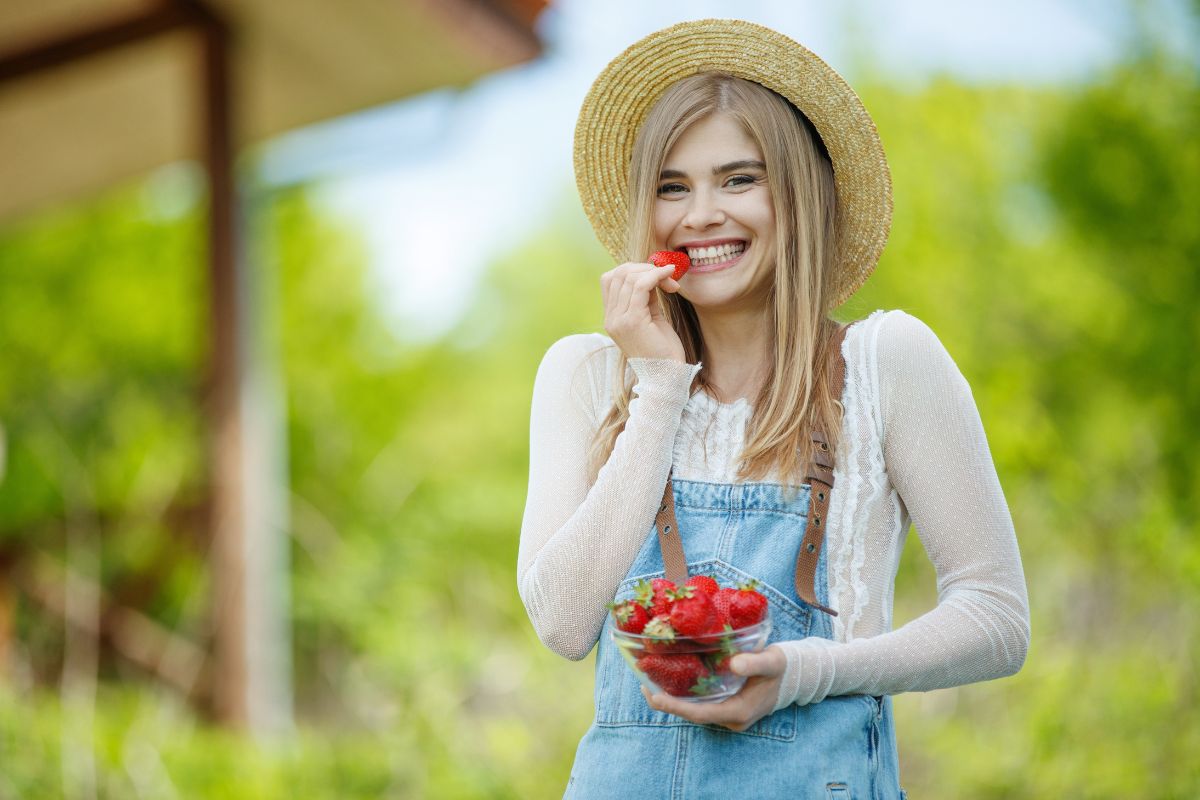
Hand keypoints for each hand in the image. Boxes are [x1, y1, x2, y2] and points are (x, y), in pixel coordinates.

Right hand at [600, 261, 684, 361]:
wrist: (666, 376)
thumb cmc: (663, 350)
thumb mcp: (652, 318)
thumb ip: (647, 297)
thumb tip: (652, 274)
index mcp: (611, 317)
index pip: (610, 279)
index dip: (633, 269)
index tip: (656, 275)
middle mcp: (610, 318)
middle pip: (618, 274)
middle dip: (644, 267)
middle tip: (667, 275)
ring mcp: (618, 320)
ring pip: (629, 277)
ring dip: (653, 271)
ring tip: (671, 279)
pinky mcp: (632, 321)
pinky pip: (640, 286)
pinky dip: (656, 275)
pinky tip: (669, 276)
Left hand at [641, 645, 786, 731]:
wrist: (792, 676)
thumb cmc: (780, 667)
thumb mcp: (771, 661)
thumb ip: (754, 663)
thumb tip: (733, 663)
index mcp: (739, 711)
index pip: (701, 714)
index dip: (677, 707)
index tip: (655, 697)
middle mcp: (730, 718)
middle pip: (693, 715)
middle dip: (667, 703)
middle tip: (643, 685)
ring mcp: (727, 715)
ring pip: (695, 711)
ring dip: (673, 699)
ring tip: (649, 682)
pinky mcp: (725, 707)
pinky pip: (700, 705)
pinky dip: (684, 695)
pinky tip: (670, 680)